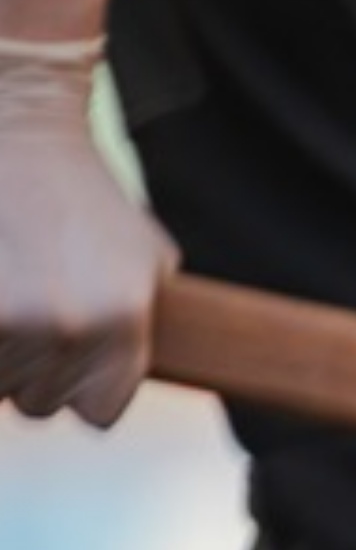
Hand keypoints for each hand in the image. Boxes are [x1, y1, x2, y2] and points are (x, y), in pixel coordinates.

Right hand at [0, 35, 172, 424]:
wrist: (18, 135)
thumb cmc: (85, 198)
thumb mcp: (148, 263)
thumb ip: (143, 332)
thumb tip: (124, 387)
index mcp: (122, 324)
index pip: (99, 414)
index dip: (82, 392)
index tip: (70, 365)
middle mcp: (67, 329)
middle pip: (40, 403)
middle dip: (33, 370)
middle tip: (31, 314)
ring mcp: (9, 318)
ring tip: (9, 299)